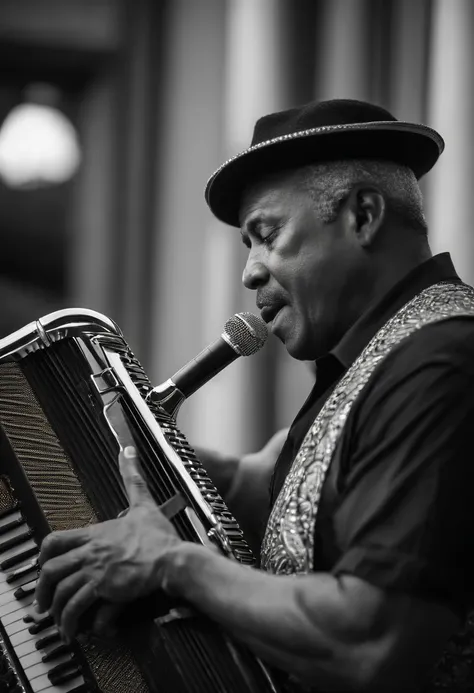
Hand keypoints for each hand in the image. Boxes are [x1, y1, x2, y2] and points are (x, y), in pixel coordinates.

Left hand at [35, 445, 181, 642]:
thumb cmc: (158, 536)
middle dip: (43, 589)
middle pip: (51, 570)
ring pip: (62, 592)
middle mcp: (91, 552)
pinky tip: (79, 632)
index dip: (43, 556)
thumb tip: (129, 449)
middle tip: (45, 603)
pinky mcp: (105, 589)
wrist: (172, 558)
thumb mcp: (143, 503)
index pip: (56, 541)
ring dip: (57, 610)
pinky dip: (75, 622)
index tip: (44, 567)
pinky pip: (80, 608)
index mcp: (96, 534)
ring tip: (61, 623)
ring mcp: (96, 571)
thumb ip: (133, 478)